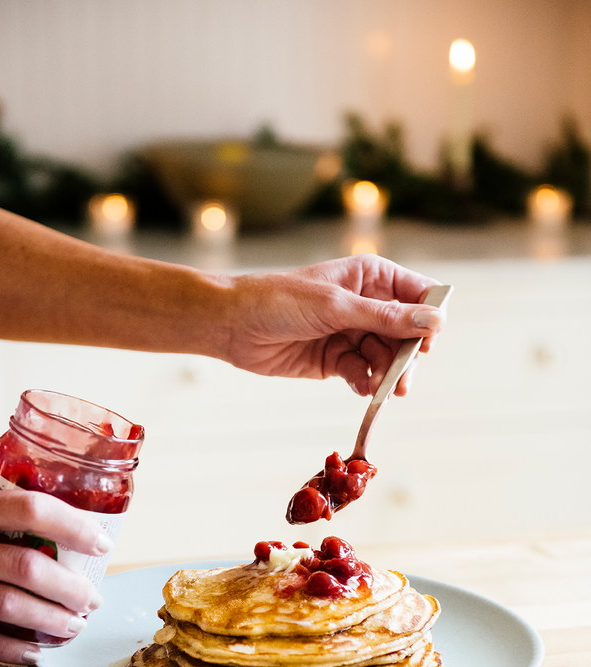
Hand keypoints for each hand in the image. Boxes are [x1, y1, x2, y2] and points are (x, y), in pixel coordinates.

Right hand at [0, 464, 109, 663]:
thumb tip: (32, 491)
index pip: (29, 509)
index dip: (73, 526)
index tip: (100, 541)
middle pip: (25, 569)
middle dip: (71, 587)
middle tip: (93, 596)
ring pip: (7, 610)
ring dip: (51, 621)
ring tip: (75, 624)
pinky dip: (13, 650)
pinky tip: (36, 651)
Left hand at [225, 254, 444, 396]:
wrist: (233, 325)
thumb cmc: (279, 301)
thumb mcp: (336, 307)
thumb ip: (385, 317)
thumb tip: (434, 321)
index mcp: (371, 276)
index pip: (419, 294)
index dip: (429, 319)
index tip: (427, 344)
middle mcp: (366, 304)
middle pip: (406, 333)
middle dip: (406, 357)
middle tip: (402, 381)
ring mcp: (351, 333)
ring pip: (386, 357)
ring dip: (387, 374)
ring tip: (383, 389)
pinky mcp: (336, 359)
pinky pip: (363, 372)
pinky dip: (366, 382)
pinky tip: (362, 389)